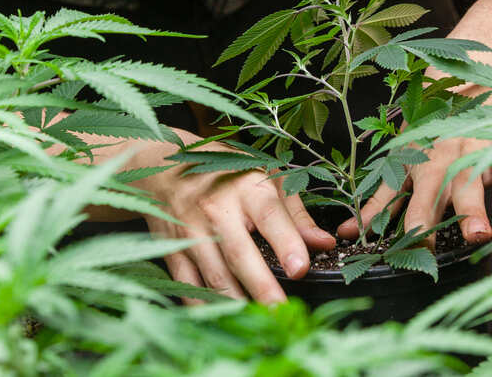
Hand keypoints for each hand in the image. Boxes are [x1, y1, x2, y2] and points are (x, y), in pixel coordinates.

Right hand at [76, 129, 335, 303]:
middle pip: (239, 253)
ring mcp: (191, 231)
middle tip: (281, 312)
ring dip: (235, 302)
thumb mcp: (267, 179)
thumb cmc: (228, 174)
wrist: (166, 167)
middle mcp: (218, 209)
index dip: (286, 243)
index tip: (301, 269)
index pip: (270, 215)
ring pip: (213, 274)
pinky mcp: (172, 249)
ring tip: (257, 324)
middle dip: (261, 286)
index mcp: (248, 188)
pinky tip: (221, 320)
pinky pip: (187, 283)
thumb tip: (326, 244)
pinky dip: (203, 305)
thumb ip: (296, 216)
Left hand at [337, 91, 491, 248]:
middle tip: (475, 234)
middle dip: (469, 208)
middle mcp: (460, 154)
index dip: (415, 218)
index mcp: (429, 161)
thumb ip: (382, 198)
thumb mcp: (405, 157)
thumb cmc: (432, 124)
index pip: (419, 194)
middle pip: (464, 182)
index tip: (413, 243)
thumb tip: (346, 234)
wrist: (474, 67)